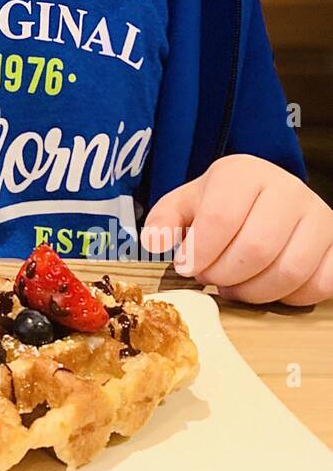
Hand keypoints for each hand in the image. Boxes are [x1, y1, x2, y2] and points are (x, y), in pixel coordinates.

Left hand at [141, 154, 332, 304]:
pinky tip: (269, 287)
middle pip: (256, 247)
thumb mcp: (187, 204)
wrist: (267, 197)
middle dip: (225, 274)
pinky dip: (291, 297)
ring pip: (289, 270)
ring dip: (254, 291)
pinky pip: (320, 283)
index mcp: (244, 173)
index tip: (187, 266)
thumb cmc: (223, 203)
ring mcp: (318, 216)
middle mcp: (287, 189)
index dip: (200, 251)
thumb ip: (165, 220)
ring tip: (235, 286)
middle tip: (211, 279)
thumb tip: (154, 242)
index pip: (221, 217)